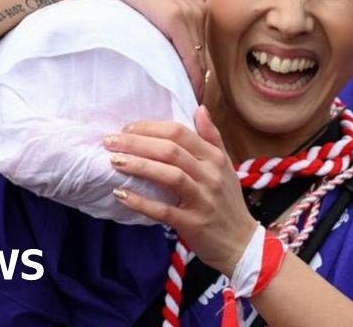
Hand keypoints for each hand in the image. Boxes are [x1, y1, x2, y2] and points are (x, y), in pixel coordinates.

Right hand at [92, 0, 207, 98]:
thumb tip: (153, 47)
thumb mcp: (141, 4)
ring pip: (198, 56)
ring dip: (195, 82)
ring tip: (188, 105)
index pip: (198, 40)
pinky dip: (191, 77)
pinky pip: (189, 54)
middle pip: (201, 51)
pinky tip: (188, 94)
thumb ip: (153, 20)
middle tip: (191, 105)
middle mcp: (193, 4)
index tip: (189, 91)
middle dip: (198, 78)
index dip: (196, 67)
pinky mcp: (176, 16)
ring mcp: (187, 9)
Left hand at [105, 107, 256, 275]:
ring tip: (114, 162)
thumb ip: (212, 137)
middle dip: (137, 143)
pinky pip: (163, 210)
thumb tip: (200, 108)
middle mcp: (210, 175)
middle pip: (171, 151)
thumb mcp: (225, 166)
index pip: (180, 132)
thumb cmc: (227, 203)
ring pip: (169, 176)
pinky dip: (141, 201)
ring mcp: (202, 199)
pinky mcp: (193, 224)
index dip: (150, 128)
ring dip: (139, 166)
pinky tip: (121, 194)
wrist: (241, 243)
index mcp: (214, 158)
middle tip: (111, 141)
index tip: (127, 128)